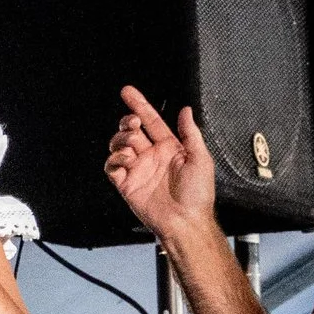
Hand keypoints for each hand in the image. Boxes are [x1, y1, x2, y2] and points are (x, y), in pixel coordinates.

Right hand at [104, 85, 215, 244]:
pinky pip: (112, 166)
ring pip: (119, 145)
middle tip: (133, 124)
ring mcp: (138, 170)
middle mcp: (151, 156)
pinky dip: (115, 160)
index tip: (128, 92)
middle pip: (131, 131)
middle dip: (128, 122)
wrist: (185, 221)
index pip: (151, 121)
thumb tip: (185, 110)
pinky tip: (125, 161)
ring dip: (121, 140)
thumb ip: (190, 133)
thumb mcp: (201, 158)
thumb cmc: (198, 194)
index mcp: (169, 148)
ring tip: (131, 146)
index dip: (140, 105)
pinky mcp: (126, 184)